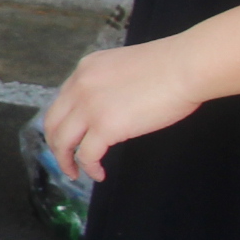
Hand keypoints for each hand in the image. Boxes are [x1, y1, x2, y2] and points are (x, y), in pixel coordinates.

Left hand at [40, 38, 204, 182]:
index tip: (68, 137)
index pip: (61, 101)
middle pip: (53, 123)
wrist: (187, 66)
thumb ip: (109, 86)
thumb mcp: (125, 69)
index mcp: (85, 69)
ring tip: (74, 173)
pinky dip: (89, 168)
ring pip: (62, 142)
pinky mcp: (105, 127)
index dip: (61, 123)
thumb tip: (110, 109)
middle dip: (56, 145)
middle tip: (64, 160)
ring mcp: (90, 107)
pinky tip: (99, 174)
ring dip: (65, 161)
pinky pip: (87, 155)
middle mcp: (80, 86)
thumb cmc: (171, 66)